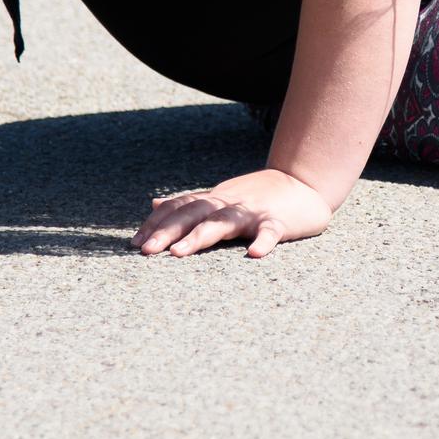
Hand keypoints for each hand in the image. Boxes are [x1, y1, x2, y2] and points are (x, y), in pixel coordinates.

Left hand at [134, 168, 332, 258]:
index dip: (156, 223)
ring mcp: (253, 211)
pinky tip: (255, 254)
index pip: (179, 207)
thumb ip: (190, 202)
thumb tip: (155, 204)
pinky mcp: (279, 221)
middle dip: (167, 231)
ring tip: (178, 254)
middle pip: (193, 213)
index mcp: (214, 200)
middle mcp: (229, 203)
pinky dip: (263, 241)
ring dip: (199, 236)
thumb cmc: (260, 196)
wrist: (305, 184)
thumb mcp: (221, 197)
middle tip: (145, 251)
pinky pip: (270, 231)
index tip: (133, 242)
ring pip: (224, 221)